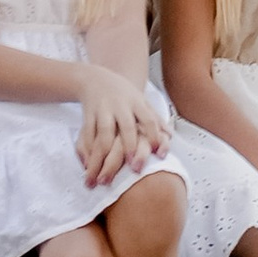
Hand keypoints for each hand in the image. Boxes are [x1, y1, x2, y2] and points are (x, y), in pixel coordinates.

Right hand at [72, 68, 168, 185]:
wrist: (95, 79)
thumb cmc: (123, 94)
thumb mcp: (141, 101)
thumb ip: (155, 119)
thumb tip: (170, 136)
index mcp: (137, 102)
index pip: (149, 119)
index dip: (154, 135)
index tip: (158, 153)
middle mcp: (120, 106)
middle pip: (127, 127)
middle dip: (130, 147)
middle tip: (134, 168)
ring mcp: (103, 111)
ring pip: (103, 134)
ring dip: (104, 156)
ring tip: (103, 176)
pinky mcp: (87, 116)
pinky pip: (87, 135)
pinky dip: (87, 152)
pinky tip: (88, 167)